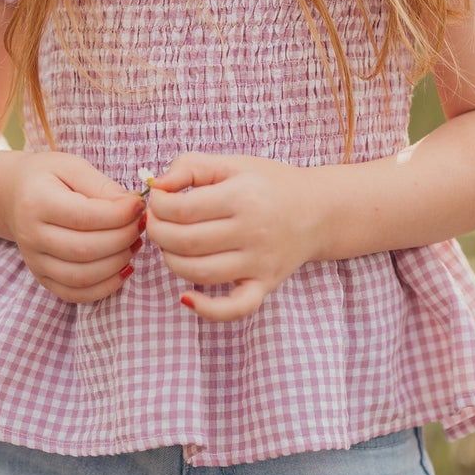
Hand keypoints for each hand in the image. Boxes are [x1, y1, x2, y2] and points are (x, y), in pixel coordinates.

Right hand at [4, 151, 144, 304]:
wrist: (14, 195)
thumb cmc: (48, 177)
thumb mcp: (73, 167)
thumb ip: (102, 186)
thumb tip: (133, 206)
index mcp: (37, 202)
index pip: (83, 217)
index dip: (119, 215)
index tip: (139, 204)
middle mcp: (31, 236)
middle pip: (84, 250)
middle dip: (123, 238)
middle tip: (140, 224)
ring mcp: (34, 261)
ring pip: (82, 276)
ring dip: (118, 263)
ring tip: (134, 243)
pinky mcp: (42, 278)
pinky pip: (75, 294)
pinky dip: (105, 287)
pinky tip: (123, 267)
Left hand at [146, 151, 326, 321]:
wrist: (317, 210)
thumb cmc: (268, 184)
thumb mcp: (232, 164)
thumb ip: (191, 166)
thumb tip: (157, 185)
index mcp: (242, 196)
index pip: (182, 209)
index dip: (157, 207)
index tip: (156, 202)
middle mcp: (252, 231)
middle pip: (185, 242)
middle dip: (158, 232)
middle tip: (156, 223)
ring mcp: (260, 262)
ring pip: (200, 273)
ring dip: (171, 261)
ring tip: (170, 246)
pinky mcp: (265, 285)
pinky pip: (234, 308)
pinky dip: (207, 310)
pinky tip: (187, 298)